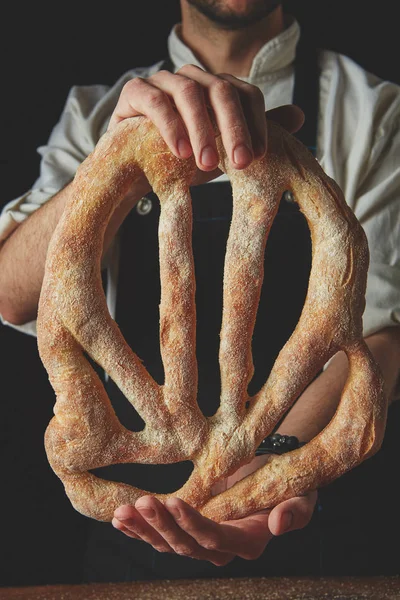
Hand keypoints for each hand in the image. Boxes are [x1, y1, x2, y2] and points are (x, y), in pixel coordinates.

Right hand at [108, 64, 303, 179]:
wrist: (137, 171)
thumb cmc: (183, 161)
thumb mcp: (223, 150)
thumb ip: (253, 134)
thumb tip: (299, 116)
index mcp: (217, 90)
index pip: (247, 94)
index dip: (256, 124)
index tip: (259, 158)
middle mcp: (194, 78)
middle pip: (222, 90)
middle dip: (235, 128)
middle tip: (240, 164)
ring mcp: (164, 81)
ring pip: (190, 92)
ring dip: (203, 130)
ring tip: (207, 165)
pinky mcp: (136, 91)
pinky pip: (156, 101)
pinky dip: (171, 126)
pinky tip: (180, 153)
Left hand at [112, 490, 316, 565]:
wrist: (270, 470)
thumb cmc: (288, 483)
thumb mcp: (301, 495)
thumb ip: (295, 512)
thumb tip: (278, 524)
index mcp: (247, 541)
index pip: (215, 538)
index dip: (193, 524)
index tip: (174, 501)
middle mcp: (221, 547)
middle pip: (186, 544)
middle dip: (161, 525)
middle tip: (142, 503)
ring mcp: (201, 540)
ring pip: (168, 543)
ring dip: (143, 529)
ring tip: (122, 513)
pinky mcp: (187, 527)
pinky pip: (160, 534)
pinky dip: (138, 529)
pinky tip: (120, 521)